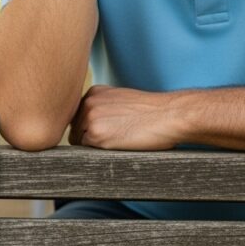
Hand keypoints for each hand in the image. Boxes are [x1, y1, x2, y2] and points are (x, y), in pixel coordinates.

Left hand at [69, 85, 183, 149]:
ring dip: (93, 146)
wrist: (168, 115)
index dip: (90, 128)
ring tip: (118, 141)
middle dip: (89, 137)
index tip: (107, 132)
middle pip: (76, 128)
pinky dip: (99, 153)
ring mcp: (90, 117)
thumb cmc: (151, 111)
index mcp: (94, 92)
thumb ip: (103, 107)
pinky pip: (87, 151)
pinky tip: (118, 146)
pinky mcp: (95, 134)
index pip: (79, 116)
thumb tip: (89, 126)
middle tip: (113, 139)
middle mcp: (88, 101)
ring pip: (79, 140)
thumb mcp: (122, 100)